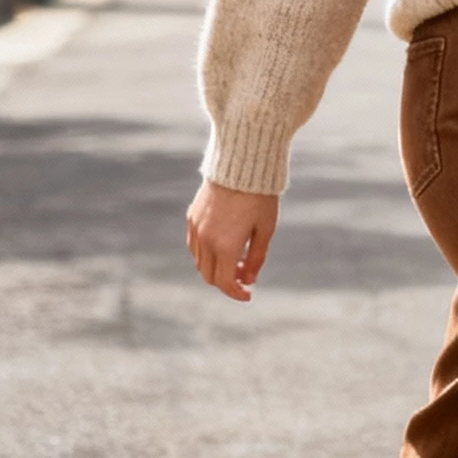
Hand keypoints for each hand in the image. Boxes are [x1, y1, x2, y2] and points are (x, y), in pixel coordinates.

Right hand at [186, 178, 279, 301]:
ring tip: (236, 259)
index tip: (248, 294)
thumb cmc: (259, 197)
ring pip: (199, 262)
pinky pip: (194, 245)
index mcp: (224, 246)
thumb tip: (248, 280)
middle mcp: (205, 240)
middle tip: (244, 276)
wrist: (241, 164)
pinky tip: (223, 245)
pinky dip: (206, 254)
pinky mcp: (192, 217)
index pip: (224, 282)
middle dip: (226, 282)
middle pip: (209, 276)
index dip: (236, 293)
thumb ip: (255, 259)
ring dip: (215, 268)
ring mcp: (196, 228)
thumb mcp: (265, 230)